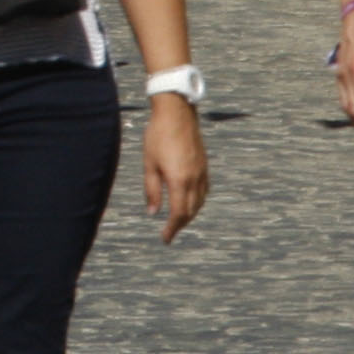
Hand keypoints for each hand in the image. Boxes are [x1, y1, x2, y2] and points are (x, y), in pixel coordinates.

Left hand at [143, 94, 209, 239]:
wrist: (177, 114)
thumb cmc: (158, 136)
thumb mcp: (149, 163)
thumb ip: (151, 190)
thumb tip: (153, 212)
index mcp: (179, 181)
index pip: (178, 213)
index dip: (172, 229)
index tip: (165, 239)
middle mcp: (195, 180)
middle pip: (191, 211)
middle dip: (180, 224)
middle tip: (169, 233)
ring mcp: (202, 173)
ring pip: (199, 203)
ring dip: (189, 214)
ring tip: (177, 220)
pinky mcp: (205, 166)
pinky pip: (204, 192)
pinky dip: (197, 202)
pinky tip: (189, 201)